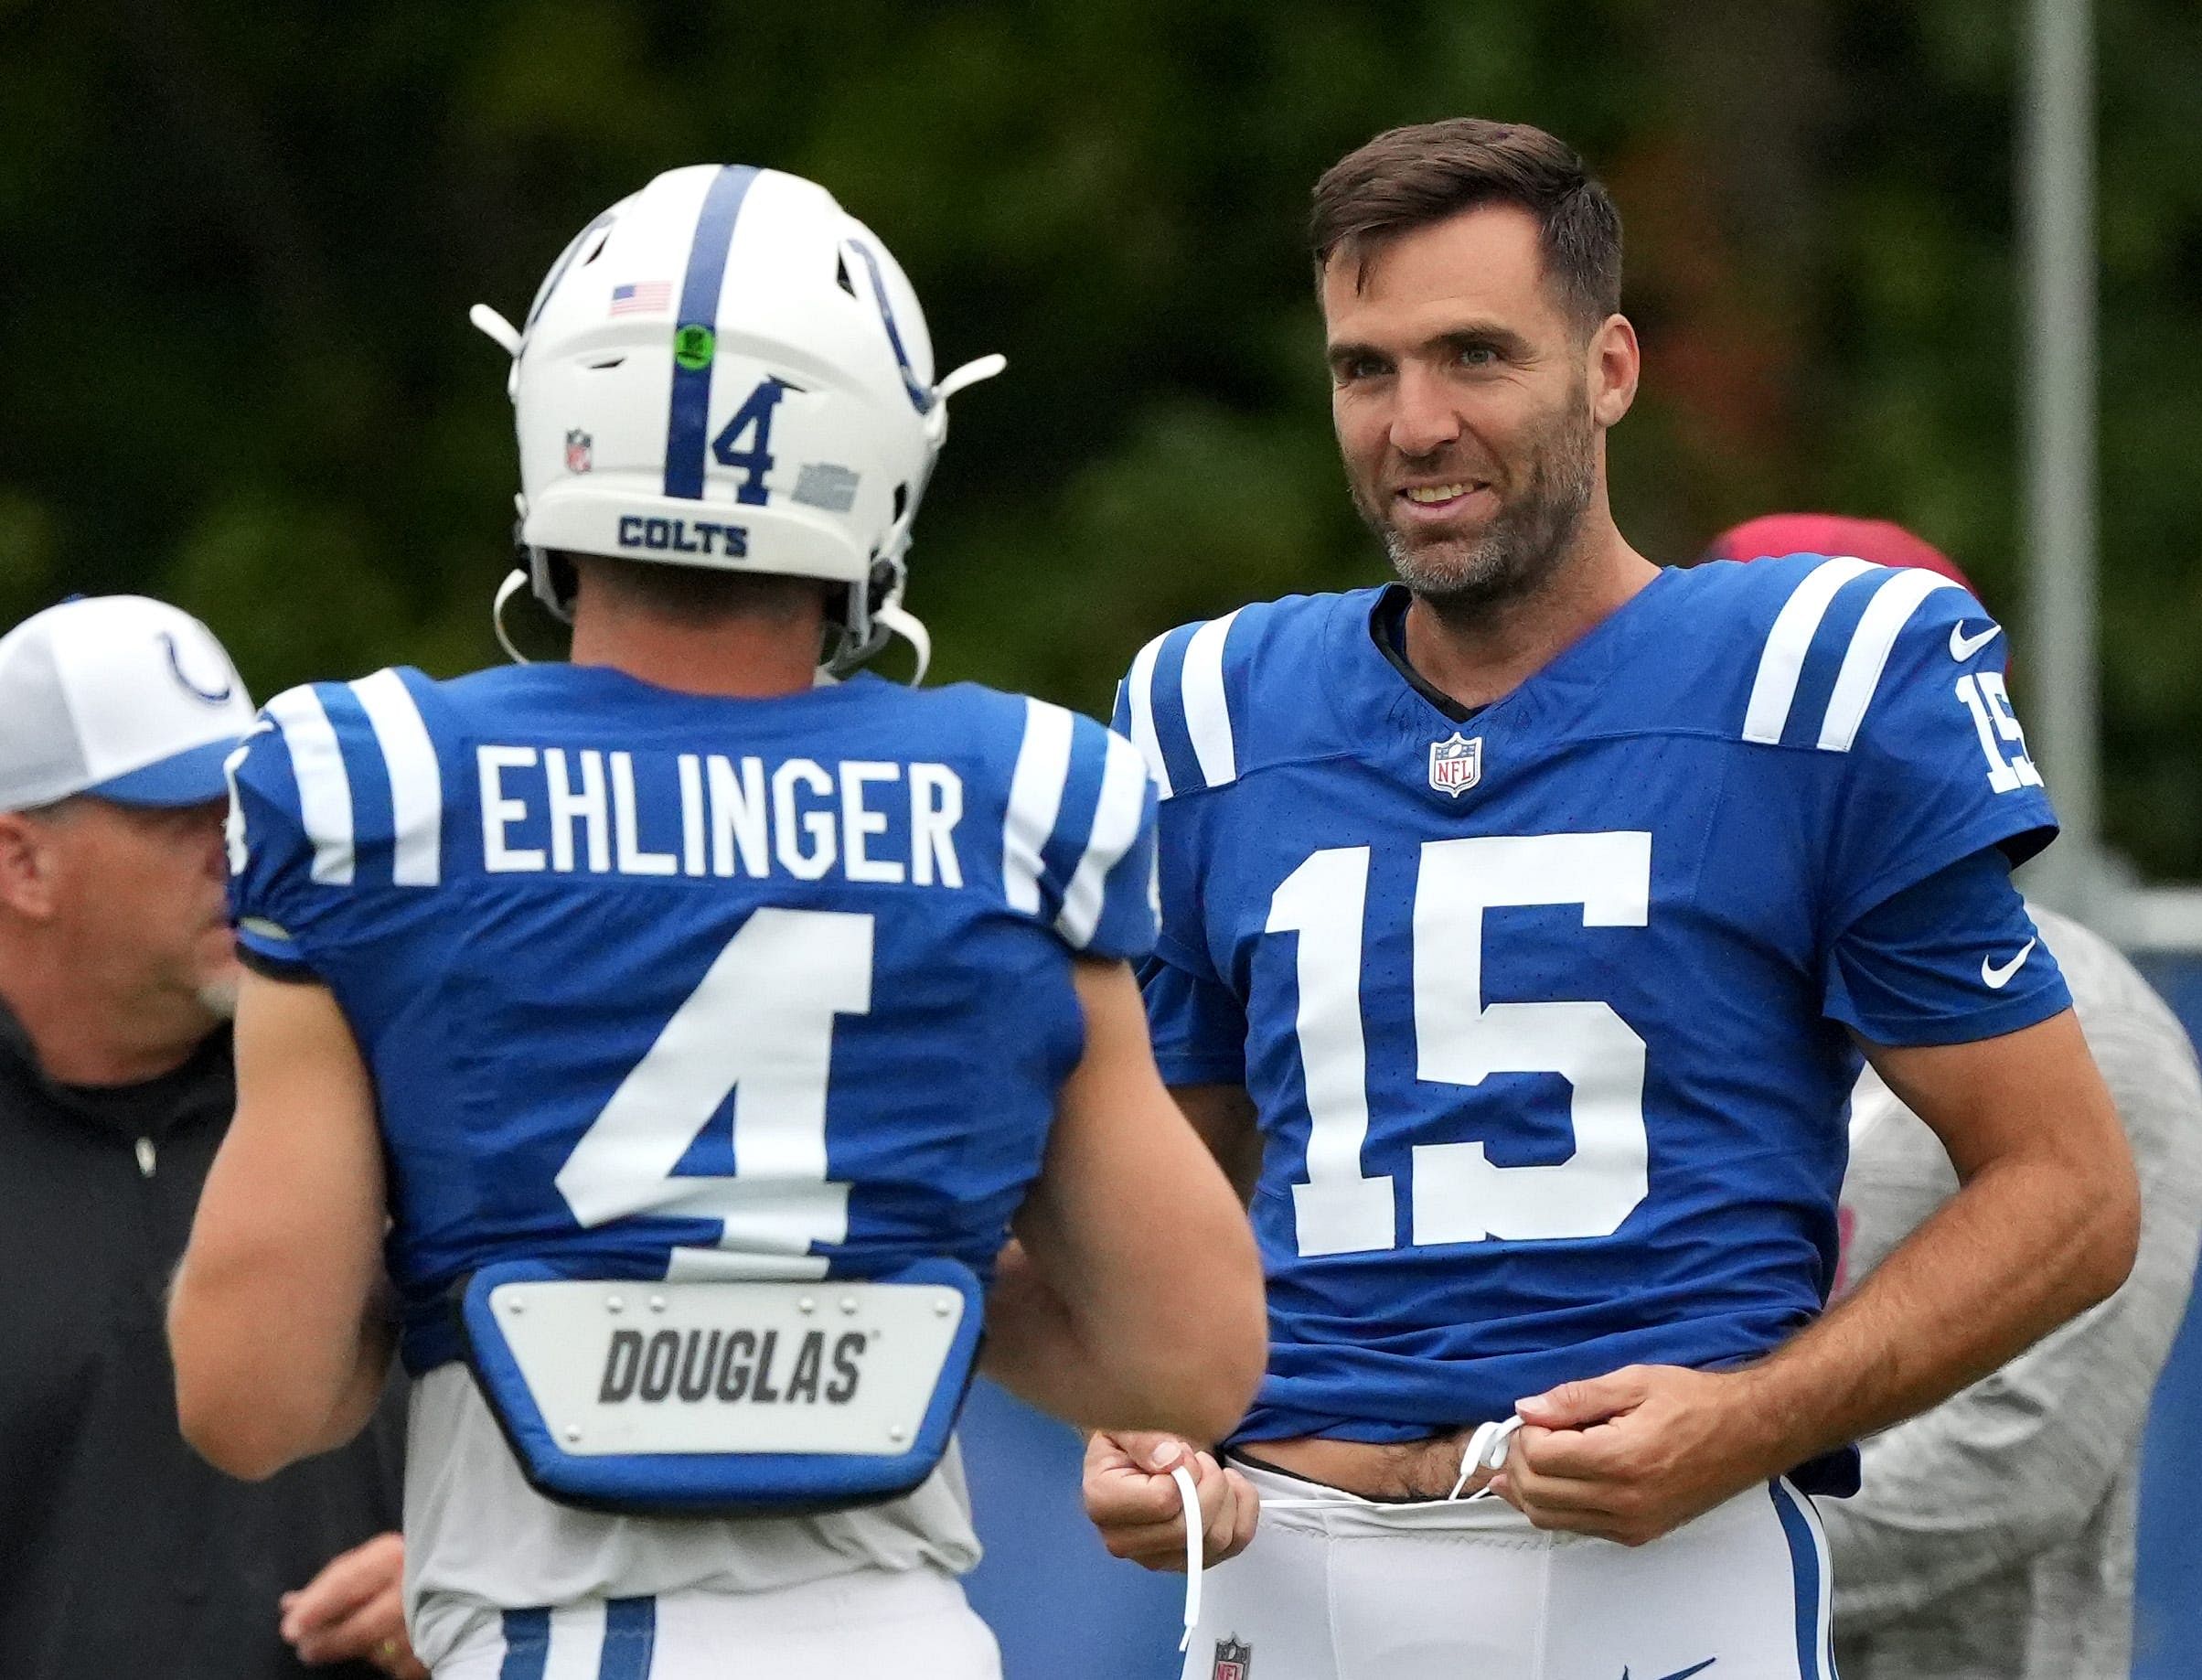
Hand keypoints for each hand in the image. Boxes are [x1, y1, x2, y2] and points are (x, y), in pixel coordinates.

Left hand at [279, 1532, 425, 1676]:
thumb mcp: (367, 1565)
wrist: (454, 1581)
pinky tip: (378, 1648)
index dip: (315, 1607)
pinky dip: (382, 1659)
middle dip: (326, 1642)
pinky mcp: (437, 1645)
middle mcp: (410, 1585)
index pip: (345, 1584)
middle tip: (305, 1650)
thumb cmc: (400, 1569)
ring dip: (351, 1652)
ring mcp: (426, 1618)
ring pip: (376, 1651)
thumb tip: (288, 1604)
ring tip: (330, 1650)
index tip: (289, 1629)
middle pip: (358, 1628)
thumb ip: (331, 1584)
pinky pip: (397, 1664)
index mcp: (391, 1556)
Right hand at [1083, 1431, 1258, 1570]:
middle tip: (1201, 1458)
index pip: (1163, 1501)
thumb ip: (1143, 1438)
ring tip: (1210, 1470)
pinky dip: (1244, 1509)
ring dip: (1227, 1495)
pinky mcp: (1189, 1562)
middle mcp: (1124, 1542)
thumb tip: (1172, 1461)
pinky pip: (1235, 1544)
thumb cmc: (1127, 1439)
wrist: (1135, 1457)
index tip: (1180, 1451)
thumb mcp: (1124, 1425)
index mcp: (1102, 1503)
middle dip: (1210, 1484)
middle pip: (1190, 1528)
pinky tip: (1230, 1486)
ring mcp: (1158, 1559)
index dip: (1185, 1471)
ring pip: (1216, 1539)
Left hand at [1493, 1365, 1782, 1546]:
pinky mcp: (1638, 1534)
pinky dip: (1553, 1506)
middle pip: (1537, 1493)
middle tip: (1527, 1433)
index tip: (1535, 1416)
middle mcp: (1624, 1501)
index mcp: (1622, 1459)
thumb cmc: (1698, 1403)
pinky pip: (1576, 1527)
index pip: (1540, 1458)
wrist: (1750, 1433)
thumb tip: (1527, 1409)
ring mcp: (1632, 1524)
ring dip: (1527, 1489)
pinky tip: (1552, 1480)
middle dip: (1517, 1461)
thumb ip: (1574, 1398)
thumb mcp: (1634, 1381)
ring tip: (1528, 1457)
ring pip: (1549, 1519)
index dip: (1525, 1434)